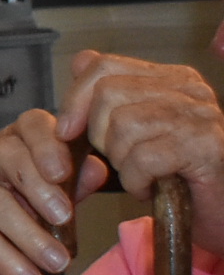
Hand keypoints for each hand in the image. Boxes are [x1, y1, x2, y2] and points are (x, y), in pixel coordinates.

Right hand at [0, 108, 78, 274]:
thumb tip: (97, 169)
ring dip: (29, 234)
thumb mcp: (55, 194)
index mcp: (17, 141)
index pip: (30, 125)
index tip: (64, 171)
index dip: (47, 143)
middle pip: (7, 156)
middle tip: (65, 218)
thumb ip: (75, 182)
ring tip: (58, 263)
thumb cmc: (24, 210)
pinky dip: (9, 261)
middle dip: (39, 186)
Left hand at [64, 52, 223, 248]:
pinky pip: (144, 158)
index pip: (103, 65)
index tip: (66, 131)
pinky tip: (148, 188)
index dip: (75, 98)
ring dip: (120, 160)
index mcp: (171, 78)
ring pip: (123, 124)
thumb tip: (79, 62)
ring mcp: (200, 117)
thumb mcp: (139, 129)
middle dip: (98, 134)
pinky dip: (135, 179)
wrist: (221, 212)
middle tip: (120, 159)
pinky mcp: (205, 148)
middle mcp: (189, 89)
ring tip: (140, 174)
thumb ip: (112, 96)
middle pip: (108, 92)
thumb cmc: (176, 174)